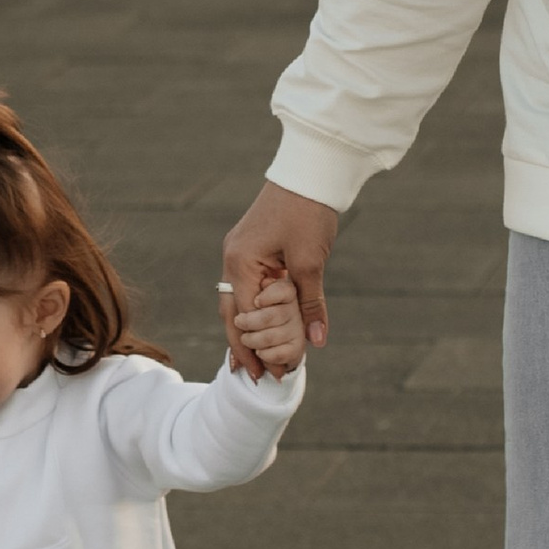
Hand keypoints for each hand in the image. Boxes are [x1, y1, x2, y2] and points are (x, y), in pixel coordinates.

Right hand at [221, 182, 339, 369]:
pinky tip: (265, 327)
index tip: (272, 373)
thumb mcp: (310, 261)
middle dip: (245, 346)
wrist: (310, 171)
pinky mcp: (253, 250)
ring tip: (258, 360)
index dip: (256, 347)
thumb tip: (316, 341)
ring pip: (239, 302)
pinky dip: (256, 310)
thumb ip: (310, 303)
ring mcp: (240, 254)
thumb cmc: (308, 211)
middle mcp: (233, 260)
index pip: (243, 317)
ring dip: (249, 331)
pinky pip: (249, 288)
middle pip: (232, 314)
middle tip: (260, 377)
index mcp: (240, 262)